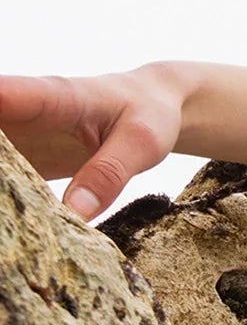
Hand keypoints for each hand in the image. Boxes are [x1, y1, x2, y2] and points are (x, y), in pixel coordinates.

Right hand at [0, 63, 183, 222]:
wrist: (153, 106)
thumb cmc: (148, 115)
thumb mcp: (142, 144)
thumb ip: (109, 174)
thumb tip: (73, 216)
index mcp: (54, 97)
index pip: (3, 96)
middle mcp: (26, 112)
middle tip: (3, 193)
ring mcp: (21, 135)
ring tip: (6, 220)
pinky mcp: (24, 158)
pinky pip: (3, 176)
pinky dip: (5, 197)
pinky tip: (10, 228)